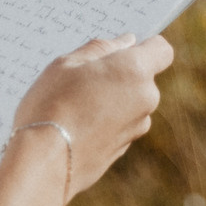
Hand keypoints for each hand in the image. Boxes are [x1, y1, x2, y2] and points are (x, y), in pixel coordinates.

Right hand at [9, 33, 173, 200]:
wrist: (43, 163)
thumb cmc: (51, 106)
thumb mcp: (66, 64)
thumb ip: (100, 49)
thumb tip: (124, 42)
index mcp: (135, 71)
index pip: (162, 50)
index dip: (145, 45)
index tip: (123, 48)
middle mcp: (145, 100)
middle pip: (141, 78)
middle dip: (118, 75)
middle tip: (82, 77)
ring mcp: (136, 128)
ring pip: (129, 104)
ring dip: (110, 100)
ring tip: (73, 105)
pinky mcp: (122, 150)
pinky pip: (117, 127)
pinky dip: (103, 123)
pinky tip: (74, 126)